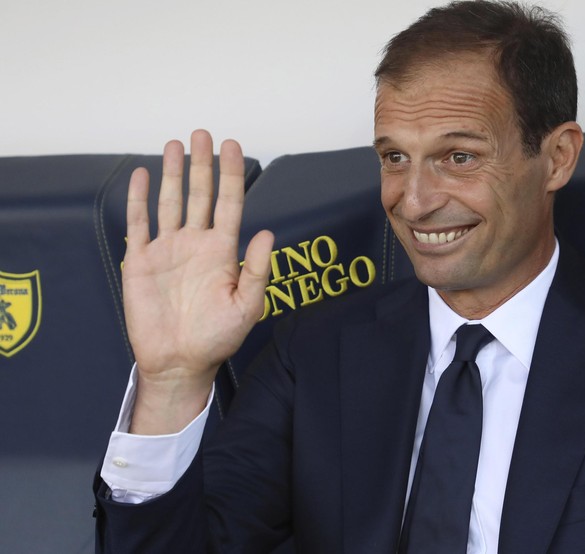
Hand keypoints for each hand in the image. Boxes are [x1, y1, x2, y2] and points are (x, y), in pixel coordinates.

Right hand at [123, 130, 273, 433]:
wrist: (179, 363)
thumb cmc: (217, 338)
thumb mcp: (247, 306)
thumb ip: (258, 269)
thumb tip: (268, 233)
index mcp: (222, 251)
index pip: (229, 203)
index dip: (231, 174)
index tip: (233, 145)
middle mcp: (196, 243)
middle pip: (199, 194)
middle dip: (202, 164)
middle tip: (203, 133)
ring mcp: (168, 250)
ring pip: (170, 202)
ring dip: (172, 173)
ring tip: (176, 144)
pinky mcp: (141, 261)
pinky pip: (139, 223)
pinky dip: (140, 199)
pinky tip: (144, 176)